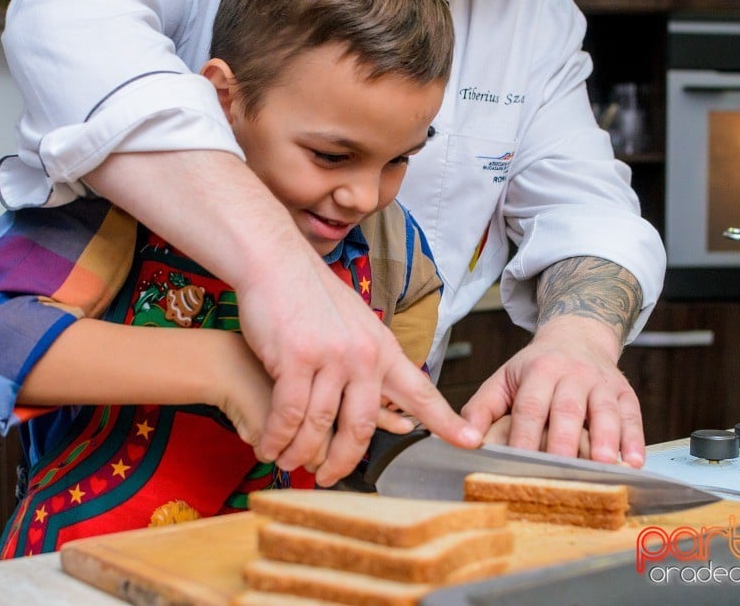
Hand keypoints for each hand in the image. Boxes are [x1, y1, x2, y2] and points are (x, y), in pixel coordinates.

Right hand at [236, 253, 481, 486]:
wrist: (274, 261)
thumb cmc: (307, 293)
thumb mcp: (353, 323)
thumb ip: (366, 358)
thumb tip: (376, 391)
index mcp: (382, 348)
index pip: (420, 390)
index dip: (446, 420)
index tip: (470, 442)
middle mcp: (364, 355)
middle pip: (361, 427)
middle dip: (343, 461)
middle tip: (328, 478)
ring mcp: (331, 357)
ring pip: (321, 425)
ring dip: (301, 451)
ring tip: (288, 462)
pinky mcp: (297, 359)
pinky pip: (290, 414)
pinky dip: (278, 436)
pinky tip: (269, 446)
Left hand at [461, 315, 644, 467]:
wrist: (576, 336)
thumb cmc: (534, 368)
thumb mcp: (504, 379)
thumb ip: (482, 407)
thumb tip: (464, 439)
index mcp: (538, 371)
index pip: (530, 407)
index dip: (524, 436)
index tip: (518, 463)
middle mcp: (572, 374)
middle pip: (568, 410)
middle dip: (564, 441)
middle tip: (560, 471)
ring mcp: (601, 383)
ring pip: (604, 411)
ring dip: (605, 439)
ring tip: (603, 466)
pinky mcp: (625, 392)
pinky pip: (632, 415)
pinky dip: (635, 439)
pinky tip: (634, 461)